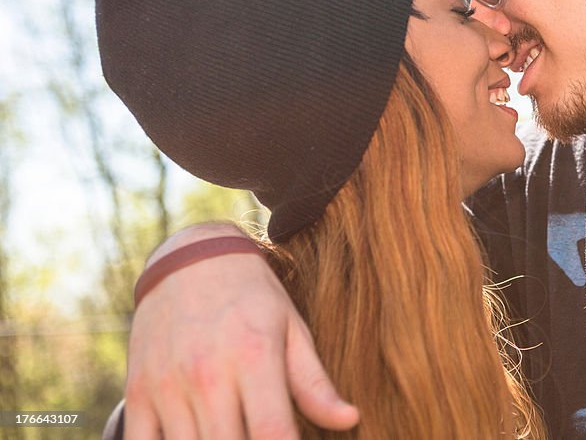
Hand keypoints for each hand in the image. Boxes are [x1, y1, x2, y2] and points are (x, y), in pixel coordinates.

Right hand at [122, 223, 358, 438]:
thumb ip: (314, 382)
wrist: (190, 258)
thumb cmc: (252, 296)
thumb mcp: (291, 328)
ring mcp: (168, 385)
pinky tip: (195, 436)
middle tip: (261, 438)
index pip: (272, 434)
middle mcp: (208, 373)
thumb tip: (352, 420)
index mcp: (254, 356)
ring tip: (235, 435)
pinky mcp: (138, 392)